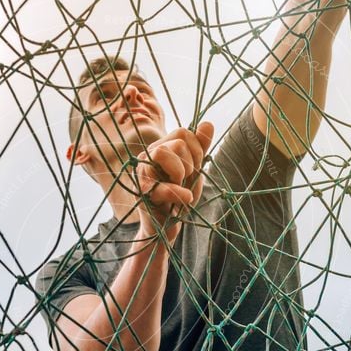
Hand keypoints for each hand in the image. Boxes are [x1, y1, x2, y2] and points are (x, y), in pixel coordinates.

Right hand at [134, 122, 213, 240]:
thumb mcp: (194, 171)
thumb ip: (200, 148)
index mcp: (160, 148)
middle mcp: (147, 156)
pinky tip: (185, 198)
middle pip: (178, 142)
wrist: (165, 227)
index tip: (194, 170)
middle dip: (191, 164)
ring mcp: (141, 173)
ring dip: (181, 172)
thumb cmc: (178, 197)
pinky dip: (178, 192)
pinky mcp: (141, 193)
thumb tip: (208, 123)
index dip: (197, 150)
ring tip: (180, 188)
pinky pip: (161, 185)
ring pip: (163, 152)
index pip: (183, 133)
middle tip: (186, 182)